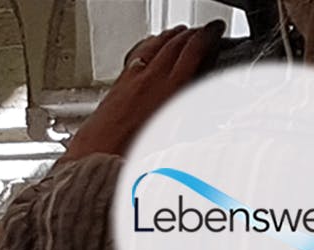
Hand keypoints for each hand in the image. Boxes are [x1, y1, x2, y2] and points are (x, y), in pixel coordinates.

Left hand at [60, 20, 225, 161]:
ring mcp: (132, 77)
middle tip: (202, 31)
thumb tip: (203, 104)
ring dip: (170, 37)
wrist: (98, 155)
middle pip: (174, 43)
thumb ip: (191, 112)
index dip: (208, 36)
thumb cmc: (133, 152)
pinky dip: (149, 46)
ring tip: (179, 33)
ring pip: (154, 45)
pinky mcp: (118, 82)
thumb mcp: (176, 134)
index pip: (193, 50)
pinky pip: (137, 55)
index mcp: (170, 89)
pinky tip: (150, 47)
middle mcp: (150, 78)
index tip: (215, 30)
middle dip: (191, 33)